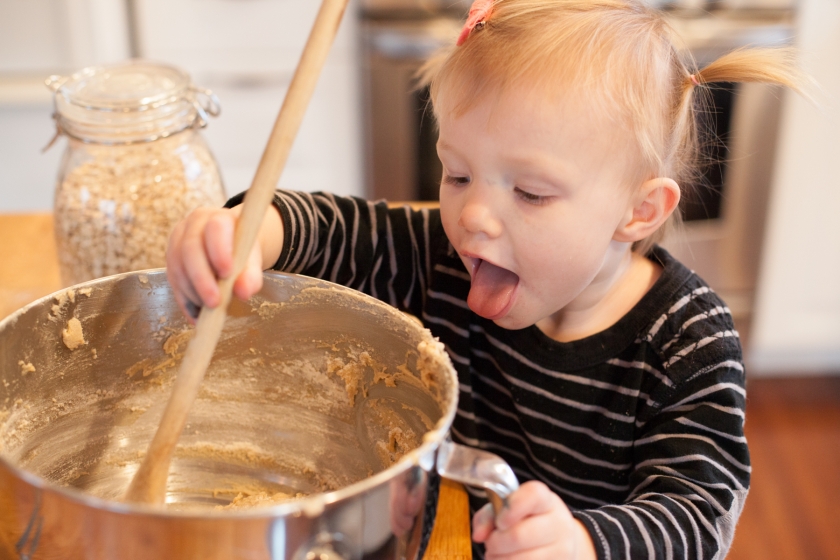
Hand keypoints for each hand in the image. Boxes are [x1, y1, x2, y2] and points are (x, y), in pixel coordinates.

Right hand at [165, 205, 282, 321]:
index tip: (227, 273)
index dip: (219, 250)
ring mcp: (177, 242)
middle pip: (190, 249)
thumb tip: (243, 292)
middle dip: (201, 279)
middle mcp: (193, 226)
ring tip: (209, 309)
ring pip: (178, 267)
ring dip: (193, 292)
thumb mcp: (252, 260)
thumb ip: (251, 275)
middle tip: (214, 302)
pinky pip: (173, 281)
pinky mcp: (170, 260)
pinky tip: (197, 313)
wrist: (229, 245)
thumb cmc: (241, 250)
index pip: (215, 228)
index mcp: (218, 218)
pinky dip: (185, 300)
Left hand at [472, 481, 596, 559]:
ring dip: (499, 559)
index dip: (512, 507)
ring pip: (521, 559)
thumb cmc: (527, 522)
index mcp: (546, 500)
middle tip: (490, 542)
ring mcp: (562, 549)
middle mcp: (559, 523)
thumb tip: (478, 535)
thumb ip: (489, 516)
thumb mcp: (508, 510)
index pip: (533, 495)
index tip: (500, 521)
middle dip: (495, 542)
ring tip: (497, 554)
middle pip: (519, 535)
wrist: (558, 542)